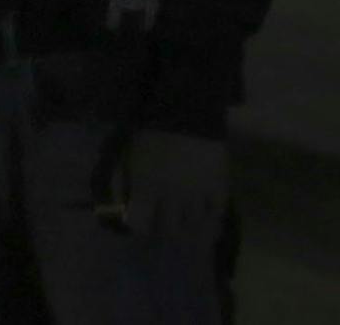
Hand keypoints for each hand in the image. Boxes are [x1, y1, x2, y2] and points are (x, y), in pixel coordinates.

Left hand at [107, 131, 227, 237]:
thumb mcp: (129, 156)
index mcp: (146, 186)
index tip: (142, 225)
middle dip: (165, 232)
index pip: (141, 225)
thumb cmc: (151, 132)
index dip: (140, 228)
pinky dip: (212, 219)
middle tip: (165, 228)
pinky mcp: (219, 185)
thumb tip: (120, 207)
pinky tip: (207, 219)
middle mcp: (172, 196)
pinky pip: (217, 212)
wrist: (185, 109)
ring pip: (194, 227)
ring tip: (186, 228)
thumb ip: (122, 182)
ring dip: (188, 230)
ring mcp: (198, 193)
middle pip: (169, 231)